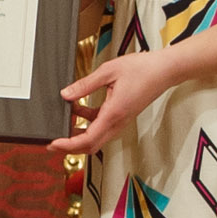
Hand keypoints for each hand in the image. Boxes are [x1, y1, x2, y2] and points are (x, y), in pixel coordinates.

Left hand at [46, 45, 179, 156]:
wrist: (164, 71)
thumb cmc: (143, 70)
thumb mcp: (109, 71)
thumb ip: (85, 85)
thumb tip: (66, 94)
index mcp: (114, 114)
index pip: (87, 139)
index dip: (68, 145)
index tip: (54, 143)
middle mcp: (117, 123)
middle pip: (90, 146)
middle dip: (69, 147)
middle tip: (52, 142)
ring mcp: (120, 122)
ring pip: (95, 139)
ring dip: (78, 136)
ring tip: (62, 125)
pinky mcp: (121, 117)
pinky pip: (101, 127)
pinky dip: (87, 124)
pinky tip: (78, 111)